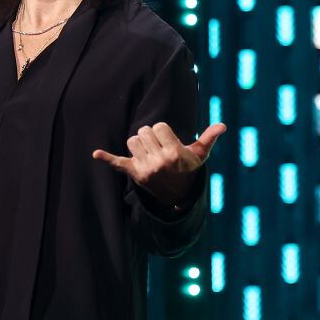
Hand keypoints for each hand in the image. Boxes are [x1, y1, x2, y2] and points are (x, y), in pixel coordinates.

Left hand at [92, 122, 226, 206]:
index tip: (168, 141)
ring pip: (132, 141)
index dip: (163, 131)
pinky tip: (96, 154)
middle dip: (151, 136)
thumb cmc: (188, 168)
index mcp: (174, 153)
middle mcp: (159, 161)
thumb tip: (223, 126)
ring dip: (139, 144)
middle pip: (144, 131)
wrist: (178, 194)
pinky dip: (107, 158)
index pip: (159, 126)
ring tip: (149, 153)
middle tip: (159, 148)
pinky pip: (117, 163)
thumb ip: (209, 138)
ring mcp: (145, 168)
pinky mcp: (134, 173)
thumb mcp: (199, 154)